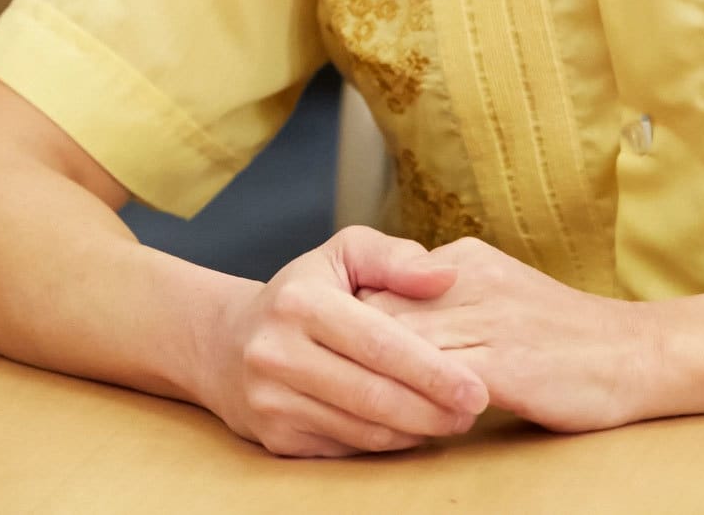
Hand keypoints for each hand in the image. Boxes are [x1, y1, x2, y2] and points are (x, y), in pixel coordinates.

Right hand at [194, 226, 491, 457]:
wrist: (226, 344)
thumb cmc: (301, 294)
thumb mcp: (341, 255)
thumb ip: (394, 259)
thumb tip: (445, 276)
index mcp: (299, 302)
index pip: (378, 343)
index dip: (432, 371)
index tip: (477, 388)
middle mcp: (277, 352)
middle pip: (374, 395)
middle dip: (434, 409)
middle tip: (473, 410)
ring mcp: (272, 400)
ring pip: (363, 429)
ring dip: (417, 431)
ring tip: (451, 420)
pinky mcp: (276, 438)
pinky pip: (348, 448)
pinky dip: (387, 443)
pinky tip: (410, 428)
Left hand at [358, 239, 666, 433]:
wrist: (640, 353)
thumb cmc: (564, 335)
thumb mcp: (497, 292)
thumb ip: (445, 300)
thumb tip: (383, 321)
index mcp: (463, 261)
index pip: (379, 285)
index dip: (351, 325)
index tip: (332, 354)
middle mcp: (468, 282)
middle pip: (378, 313)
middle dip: (350, 353)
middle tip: (327, 386)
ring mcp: (488, 322)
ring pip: (402, 347)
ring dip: (376, 382)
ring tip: (356, 410)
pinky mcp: (506, 366)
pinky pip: (439, 384)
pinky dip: (415, 406)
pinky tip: (405, 426)